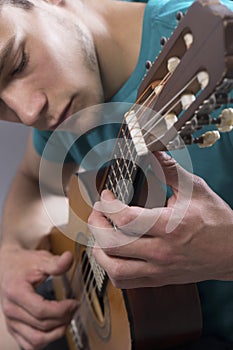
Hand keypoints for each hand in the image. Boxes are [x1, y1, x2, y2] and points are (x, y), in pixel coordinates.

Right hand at [0, 247, 76, 349]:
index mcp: (16, 292)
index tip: (74, 302)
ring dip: (56, 333)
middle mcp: (11, 310)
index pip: (41, 310)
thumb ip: (56, 263)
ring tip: (66, 319)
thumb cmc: (23, 264)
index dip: (62, 309)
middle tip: (74, 308)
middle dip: (63, 319)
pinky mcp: (13, 328)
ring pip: (36, 340)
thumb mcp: (41, 259)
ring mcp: (11, 321)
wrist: (7, 267)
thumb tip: (69, 258)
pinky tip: (54, 329)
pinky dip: (44, 341)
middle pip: (41, 325)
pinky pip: (29, 344)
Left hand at [88, 151, 232, 288]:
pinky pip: (126, 283)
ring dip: (99, 251)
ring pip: (115, 269)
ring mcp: (159, 269)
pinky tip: (112, 255)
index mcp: (170, 227)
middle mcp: (162, 251)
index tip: (106, 196)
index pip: (126, 219)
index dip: (108, 205)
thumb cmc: (217, 222)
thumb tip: (154, 153)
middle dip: (96, 224)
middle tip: (98, 212)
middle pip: (113, 244)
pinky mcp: (159, 279)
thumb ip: (171, 170)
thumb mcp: (196, 190)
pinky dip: (111, 269)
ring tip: (99, 234)